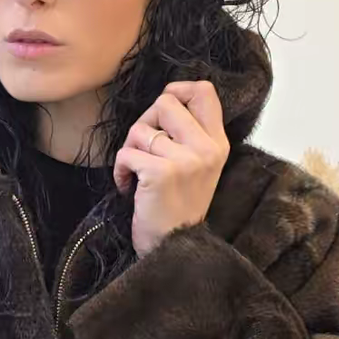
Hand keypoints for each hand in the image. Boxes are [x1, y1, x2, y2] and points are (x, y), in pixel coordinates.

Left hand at [115, 81, 229, 257]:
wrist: (175, 248)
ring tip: (138, 174)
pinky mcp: (162, 173)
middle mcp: (207, 149)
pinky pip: (126, 153)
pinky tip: (128, 187)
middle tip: (145, 150)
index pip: (205, 92)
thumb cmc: (178, 205)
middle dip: (145, 123)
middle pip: (165, 102)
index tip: (163, 110)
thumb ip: (189, 133)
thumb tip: (165, 99)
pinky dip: (120, 170)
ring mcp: (186, 160)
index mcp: (218, 143)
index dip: (178, 90)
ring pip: (140, 130)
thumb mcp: (198, 166)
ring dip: (130, 151)